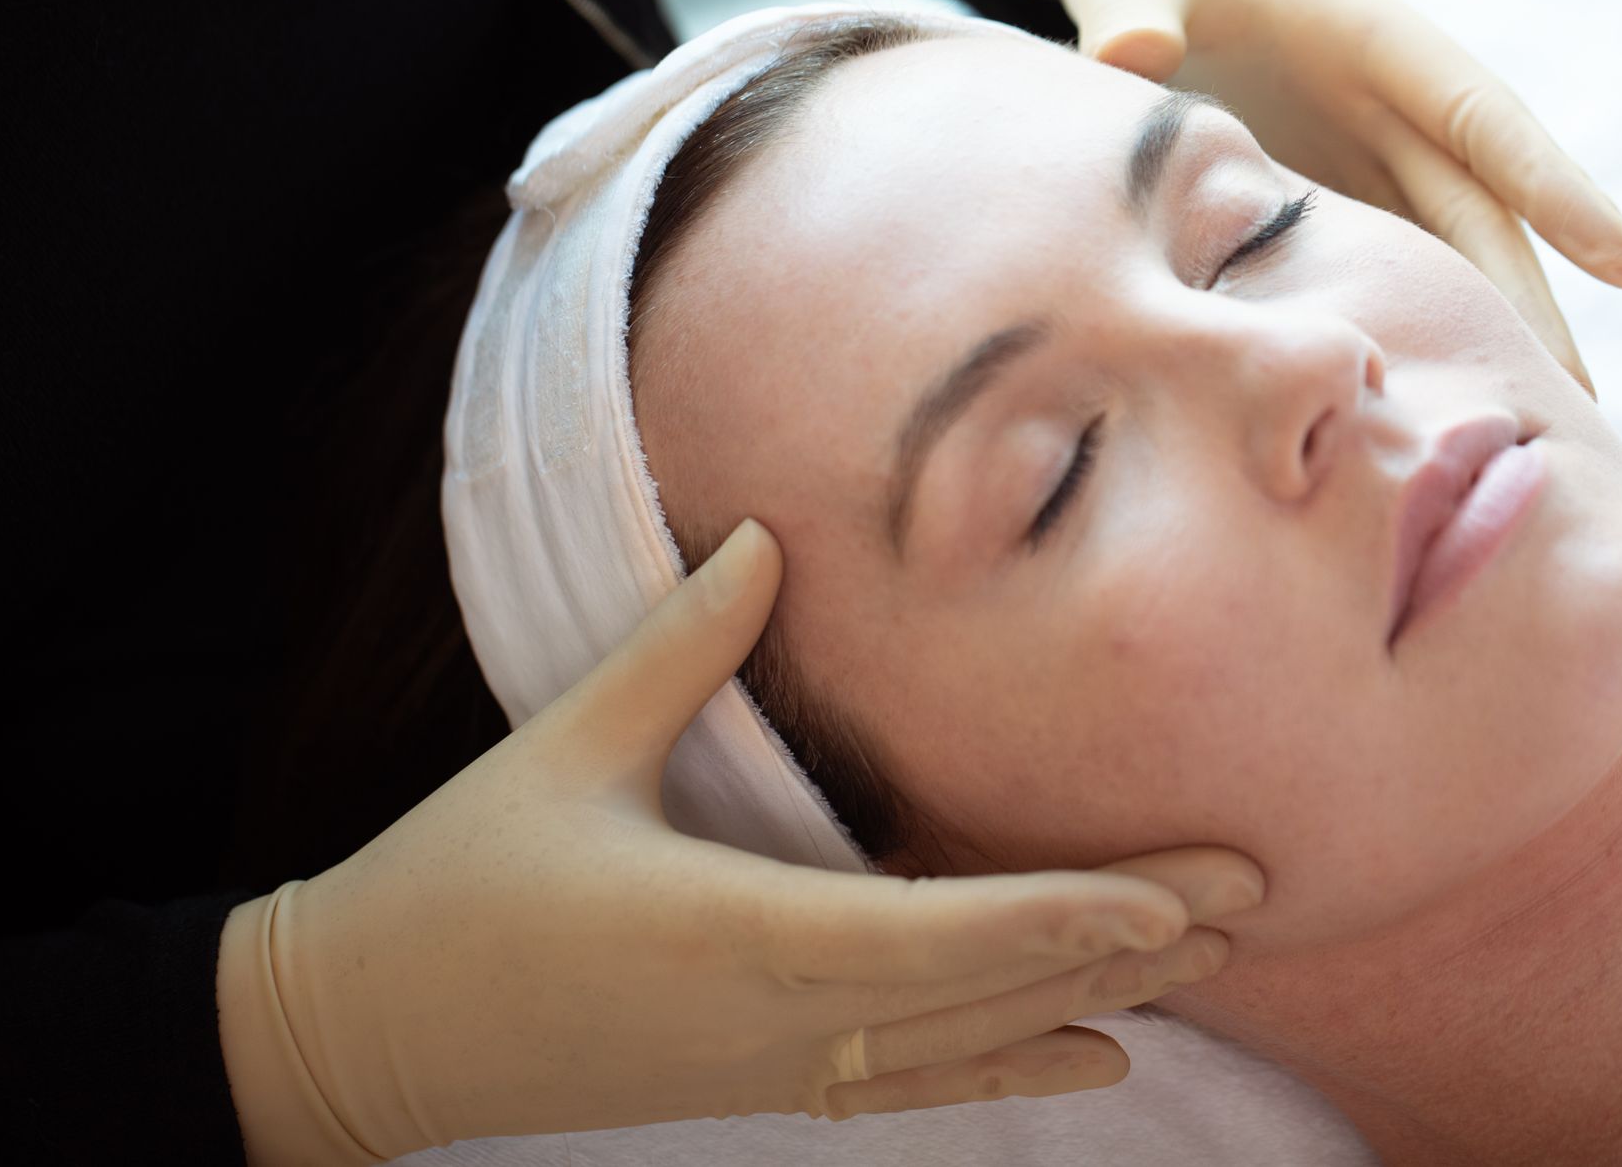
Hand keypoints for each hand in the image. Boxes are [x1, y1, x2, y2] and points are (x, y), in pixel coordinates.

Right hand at [218, 518, 1262, 1164]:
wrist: (365, 1036)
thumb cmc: (459, 885)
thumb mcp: (565, 747)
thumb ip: (681, 644)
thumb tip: (767, 536)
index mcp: (737, 933)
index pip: (944, 936)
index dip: (1070, 918)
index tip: (1181, 893)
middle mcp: (780, 1019)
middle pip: (991, 992)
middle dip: (1127, 946)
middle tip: (1256, 894)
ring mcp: (775, 1068)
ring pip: (971, 1045)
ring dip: (1093, 998)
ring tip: (1209, 959)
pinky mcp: (761, 1085)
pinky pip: (915, 1084)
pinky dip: (1013, 1068)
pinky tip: (1100, 1057)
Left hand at [989, 0, 1621, 398]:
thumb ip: (1130, 6)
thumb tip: (1130, 56)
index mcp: (1362, 30)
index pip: (1475, 115)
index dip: (1553, 186)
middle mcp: (1377, 98)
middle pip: (1475, 211)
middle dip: (1529, 305)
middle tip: (1579, 413)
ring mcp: (1347, 145)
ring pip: (1433, 249)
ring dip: (1475, 331)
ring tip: (1515, 437)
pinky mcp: (1307, 181)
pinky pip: (1360, 260)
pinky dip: (1387, 322)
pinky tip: (1400, 405)